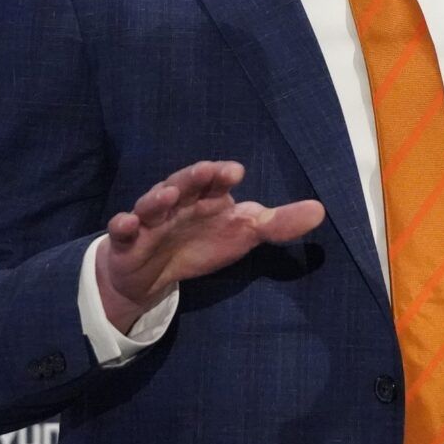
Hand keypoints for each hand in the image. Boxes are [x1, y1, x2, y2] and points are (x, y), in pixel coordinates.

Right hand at [96, 160, 323, 333]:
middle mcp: (178, 202)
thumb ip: (278, 224)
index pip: (214, 180)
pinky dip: (122, 225)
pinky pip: (122, 229)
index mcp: (206, 197)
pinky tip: (125, 224)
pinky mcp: (128, 240)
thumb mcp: (243, 234)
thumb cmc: (202, 241)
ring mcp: (151, 219)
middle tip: (207, 171)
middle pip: (184, 184)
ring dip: (158, 198)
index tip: (234, 172)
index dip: (221, 175)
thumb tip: (321, 210)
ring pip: (152, 204)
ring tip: (167, 195)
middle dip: (194, 177)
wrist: (153, 272)